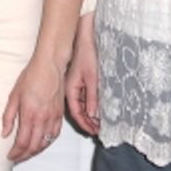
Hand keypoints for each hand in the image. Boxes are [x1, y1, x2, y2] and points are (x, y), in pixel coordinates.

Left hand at [2, 56, 63, 161]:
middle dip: (24, 156)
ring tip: (28, 153)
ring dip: (36, 151)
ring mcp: (53, 117)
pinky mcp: (60, 114)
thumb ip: (9, 116)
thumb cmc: (32, 76)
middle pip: (34, 146)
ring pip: (45, 143)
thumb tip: (5, 132)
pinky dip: (48, 142)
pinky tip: (42, 142)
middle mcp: (42, 118)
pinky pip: (55, 134)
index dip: (16, 153)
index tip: (10, 156)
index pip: (22, 142)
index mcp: (29, 114)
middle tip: (17, 158)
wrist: (50, 65)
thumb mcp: (14, 95)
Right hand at [64, 18, 99, 134]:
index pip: (76, 112)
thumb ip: (92, 96)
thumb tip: (92, 115)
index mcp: (70, 89)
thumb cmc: (87, 54)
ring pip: (82, 105)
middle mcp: (71, 89)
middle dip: (87, 122)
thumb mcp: (92, 77)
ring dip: (90, 115)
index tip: (94, 132)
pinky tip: (98, 110)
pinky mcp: (80, 81)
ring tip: (99, 124)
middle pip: (78, 111)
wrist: (86, 38)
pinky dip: (90, 106)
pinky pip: (84, 98)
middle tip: (98, 131)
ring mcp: (75, 85)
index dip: (85, 124)